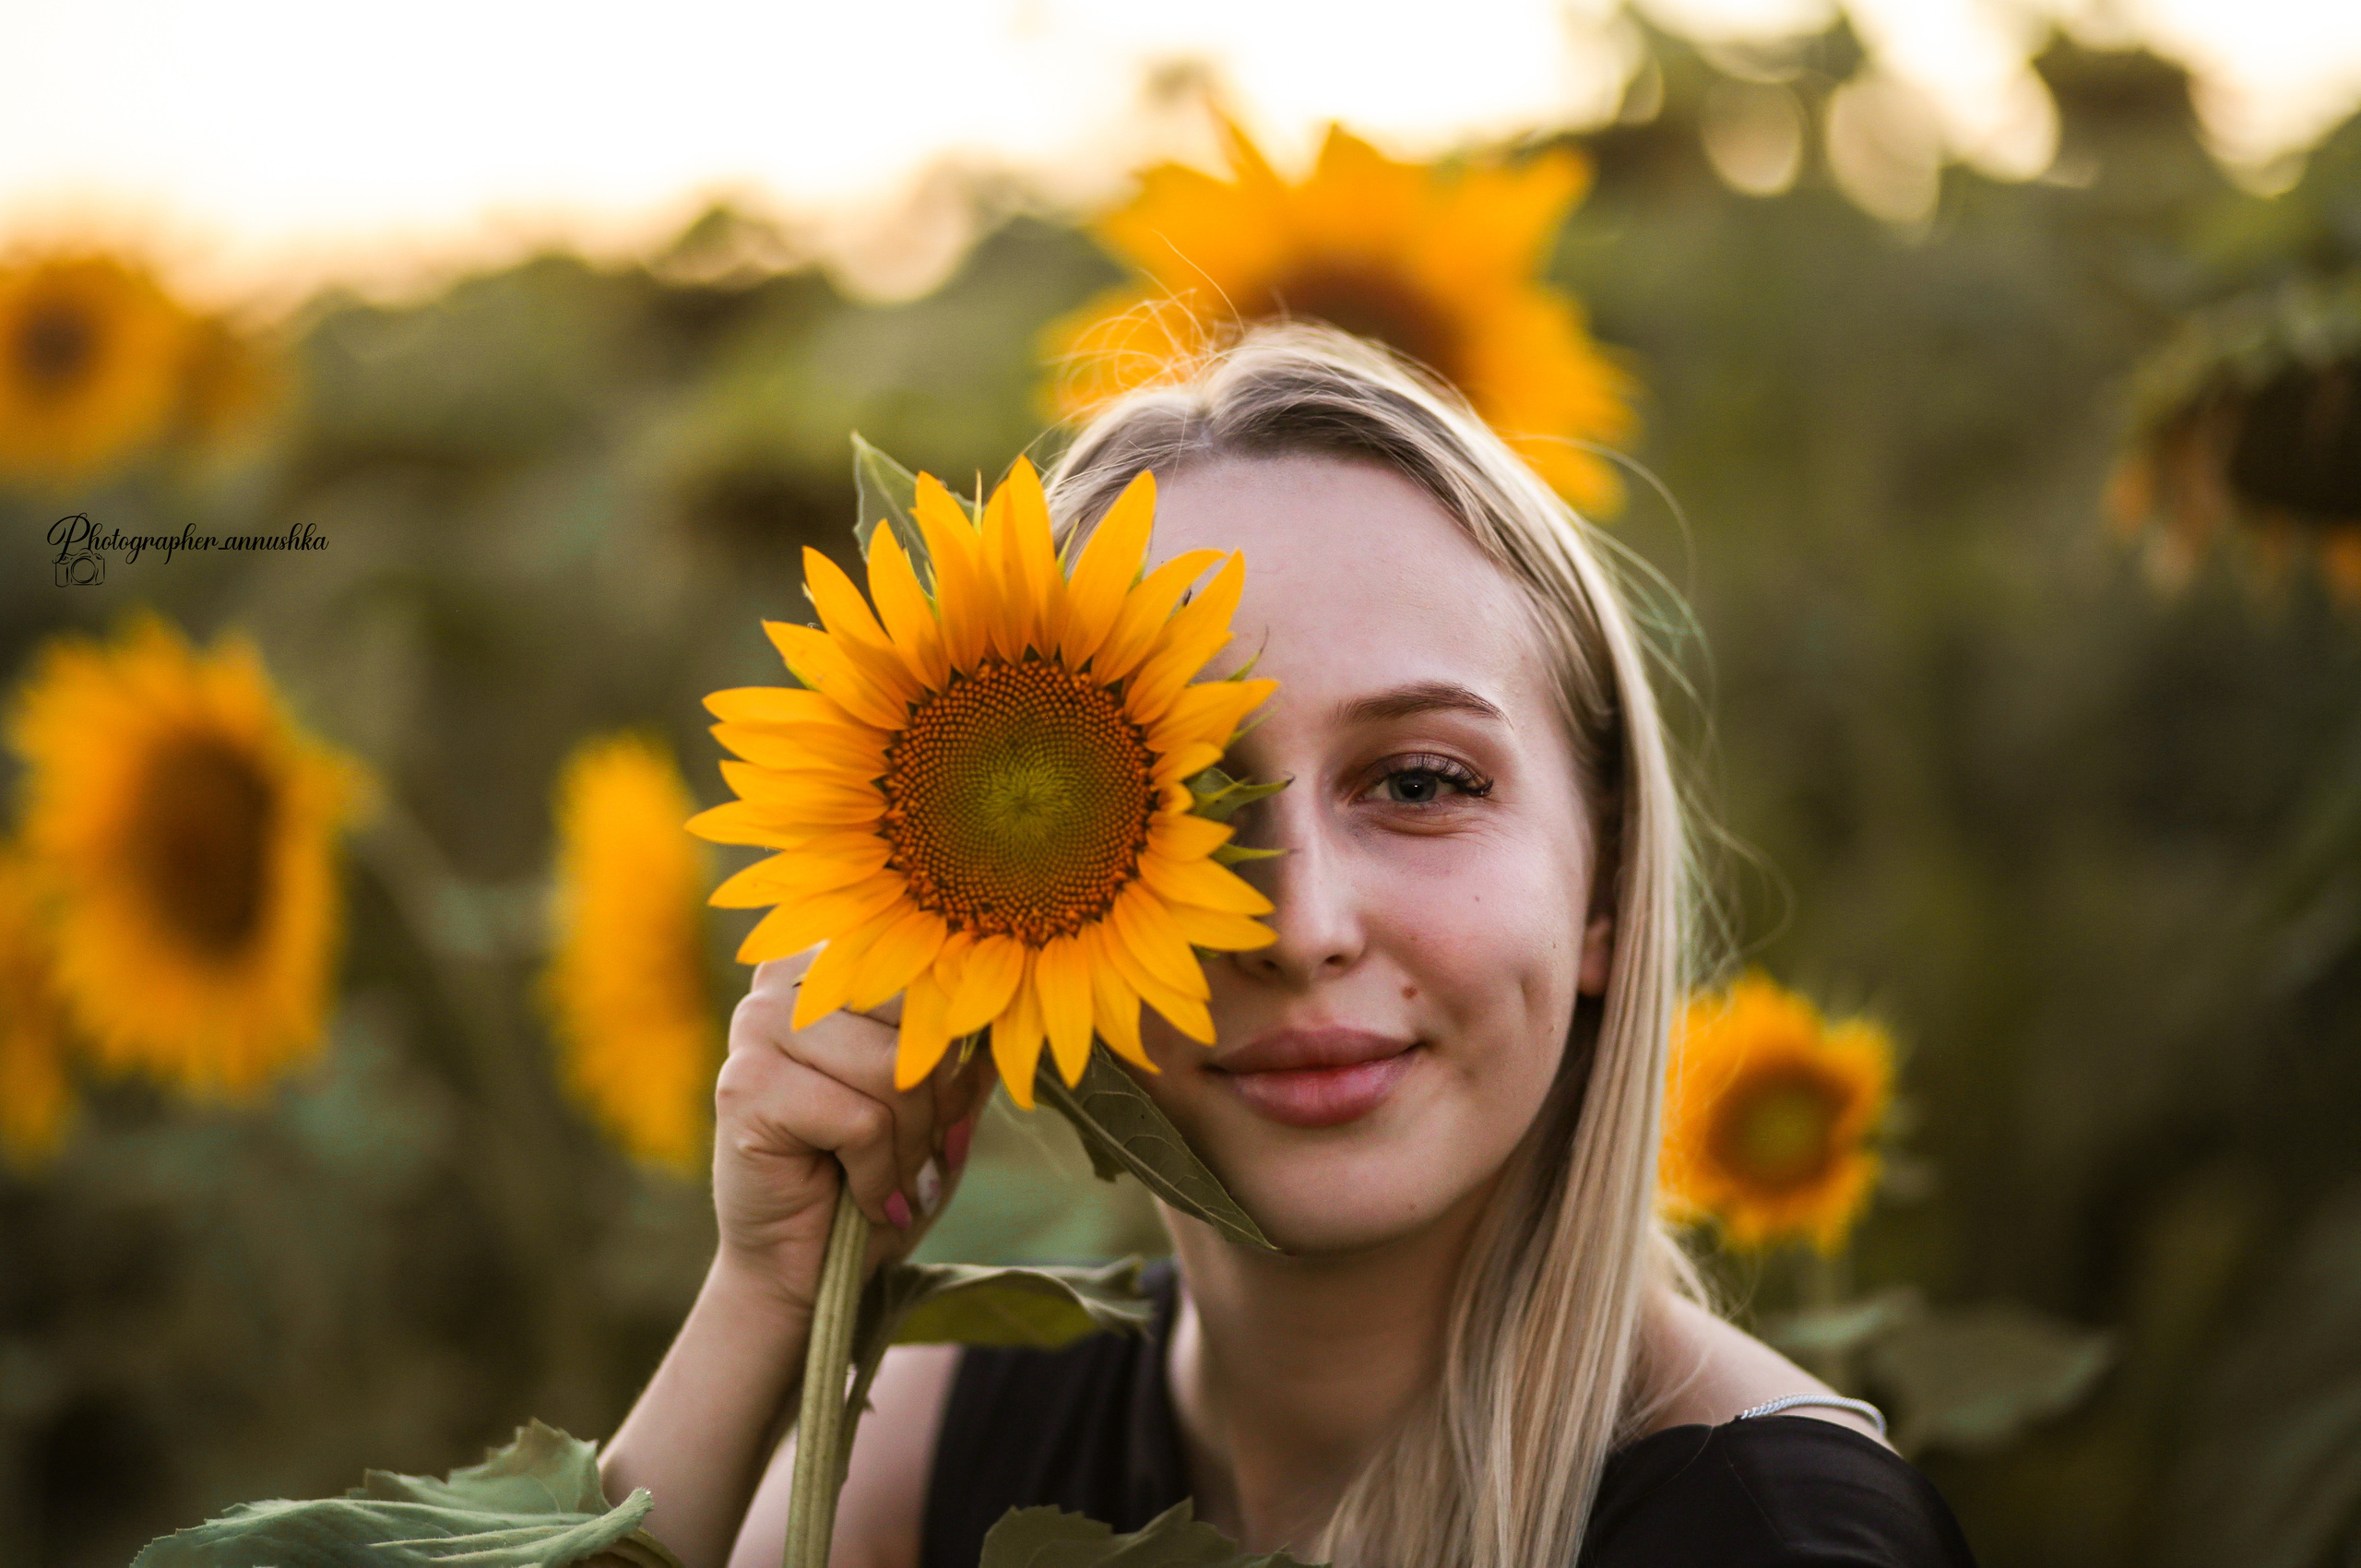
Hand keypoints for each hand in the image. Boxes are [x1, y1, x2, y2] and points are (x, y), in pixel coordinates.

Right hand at [709, 948, 993, 1316]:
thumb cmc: (874, 1177)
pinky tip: (866, 1198)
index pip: (928, 973)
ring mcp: (756, 1028)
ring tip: (896, 1180)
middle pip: (916, 1015)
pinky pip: (860, 1121)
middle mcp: (786, 981)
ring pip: (893, 1068)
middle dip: (936, 1098)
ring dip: (910, 1145)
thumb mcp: (940, 1109)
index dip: (956, 1047)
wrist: (805, 1268)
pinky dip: (879, 1176)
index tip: (947, 1105)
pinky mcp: (745, 1089)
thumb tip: (1005, 1012)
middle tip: (924, 1151)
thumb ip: (966, 1056)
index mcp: (831, 964)